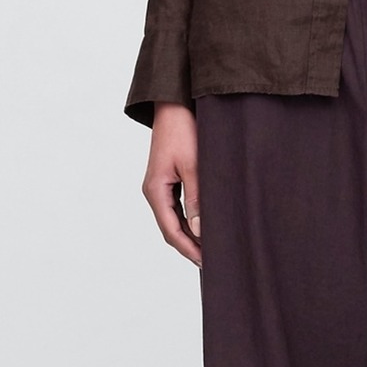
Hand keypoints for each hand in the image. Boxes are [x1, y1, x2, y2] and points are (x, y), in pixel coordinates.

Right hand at [143, 102, 201, 265]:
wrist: (176, 104)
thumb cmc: (183, 130)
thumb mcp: (194, 165)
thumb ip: (198, 199)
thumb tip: (199, 230)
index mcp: (155, 190)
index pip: (171, 230)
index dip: (188, 249)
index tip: (206, 262)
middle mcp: (155, 191)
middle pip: (171, 228)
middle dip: (190, 246)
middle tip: (212, 261)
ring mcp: (161, 186)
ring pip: (174, 219)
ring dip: (190, 234)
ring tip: (210, 249)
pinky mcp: (169, 179)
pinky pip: (178, 207)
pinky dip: (190, 220)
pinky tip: (204, 226)